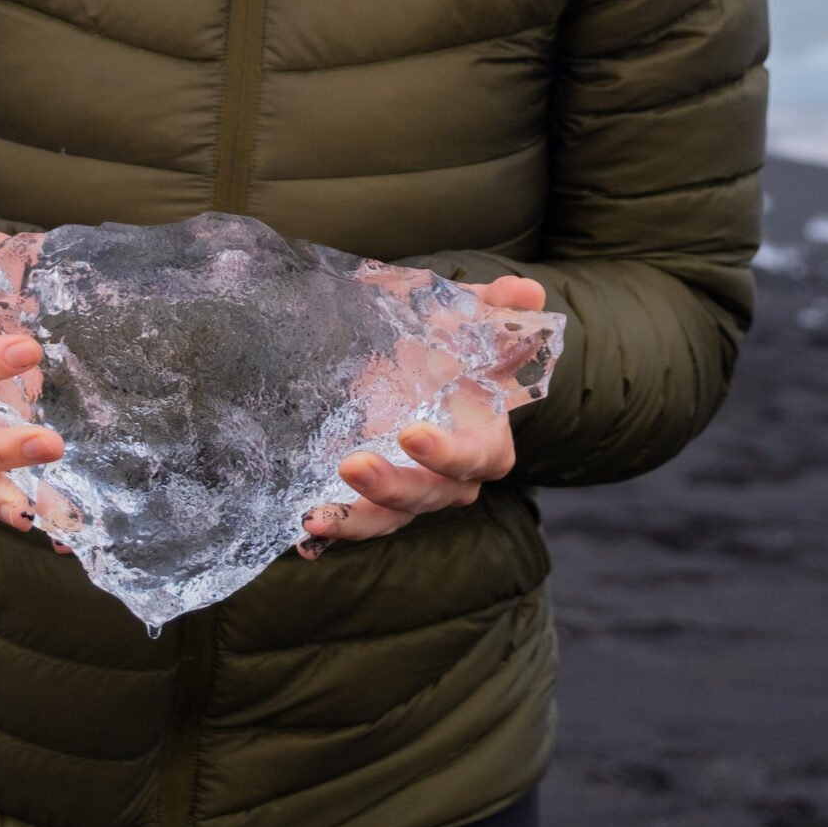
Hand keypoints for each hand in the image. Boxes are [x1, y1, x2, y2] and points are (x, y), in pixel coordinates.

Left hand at [298, 275, 547, 558]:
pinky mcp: (377, 499)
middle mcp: (453, 480)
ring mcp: (413, 494)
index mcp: (486, 444)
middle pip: (428, 495)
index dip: (447, 453)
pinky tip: (301, 535)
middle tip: (352, 465)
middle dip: (391, 485)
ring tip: (316, 517)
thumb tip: (526, 291)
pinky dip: (334, 532)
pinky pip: (359, 522)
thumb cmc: (459, 346)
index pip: (475, 458)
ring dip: (356, 521)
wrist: (429, 365)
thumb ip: (499, 308)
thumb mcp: (475, 322)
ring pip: (391, 518)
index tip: (412, 434)